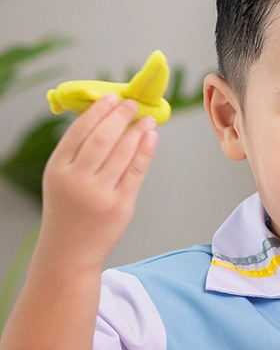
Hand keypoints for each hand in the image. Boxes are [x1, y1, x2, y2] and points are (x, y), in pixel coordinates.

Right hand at [36, 94, 157, 272]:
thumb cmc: (68, 209)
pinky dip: (146, 150)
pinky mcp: (121, 204)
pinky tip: (151, 136)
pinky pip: (137, 170)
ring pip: (123, 152)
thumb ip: (79, 153)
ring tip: (147, 118)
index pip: (79, 131)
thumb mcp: (61, 179)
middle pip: (103, 138)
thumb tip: (109, 120)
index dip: (98, 111)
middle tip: (132, 104)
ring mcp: (100, 193)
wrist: (69, 251)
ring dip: (137, 131)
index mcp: (58, 169)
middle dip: (120, 116)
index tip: (112, 97)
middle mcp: (77, 180)